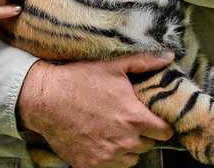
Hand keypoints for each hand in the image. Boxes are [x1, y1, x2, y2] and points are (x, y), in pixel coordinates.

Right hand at [18, 53, 174, 167]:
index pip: (165, 132)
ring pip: (132, 159)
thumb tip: (169, 58)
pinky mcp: (90, 165)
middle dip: (144, 133)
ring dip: (128, 147)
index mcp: (134, 117)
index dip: (162, 123)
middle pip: (149, 145)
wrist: (45, 99)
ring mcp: (107, 156)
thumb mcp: (114, 65)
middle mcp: (124, 141)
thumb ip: (145, 62)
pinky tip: (101, 140)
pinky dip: (110, 157)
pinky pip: (111, 167)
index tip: (154, 117)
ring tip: (116, 130)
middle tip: (130, 119)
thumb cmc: (79, 80)